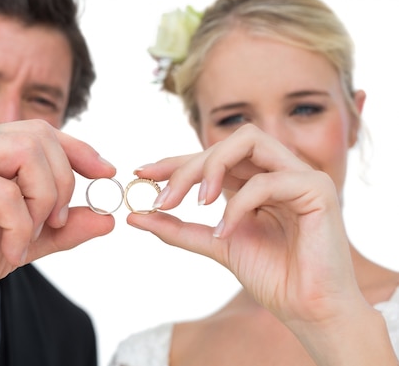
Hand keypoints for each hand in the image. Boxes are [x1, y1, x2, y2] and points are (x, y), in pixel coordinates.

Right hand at [0, 120, 115, 365]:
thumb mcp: (22, 242)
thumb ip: (61, 229)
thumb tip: (107, 218)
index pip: (42, 132)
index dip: (80, 150)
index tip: (106, 174)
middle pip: (40, 137)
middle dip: (63, 183)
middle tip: (55, 224)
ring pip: (26, 154)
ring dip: (42, 201)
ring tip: (28, 238)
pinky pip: (4, 192)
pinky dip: (18, 227)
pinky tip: (10, 252)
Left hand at [129, 124, 358, 325]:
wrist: (309, 310)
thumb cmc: (272, 277)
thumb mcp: (215, 245)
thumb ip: (178, 229)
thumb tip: (135, 216)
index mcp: (257, 180)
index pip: (212, 156)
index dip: (176, 161)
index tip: (142, 173)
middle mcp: (278, 169)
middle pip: (226, 143)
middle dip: (188, 165)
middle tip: (163, 197)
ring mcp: (300, 175)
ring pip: (248, 141)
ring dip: (212, 168)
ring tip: (194, 203)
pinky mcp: (318, 189)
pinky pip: (267, 182)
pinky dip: (237, 204)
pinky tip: (225, 232)